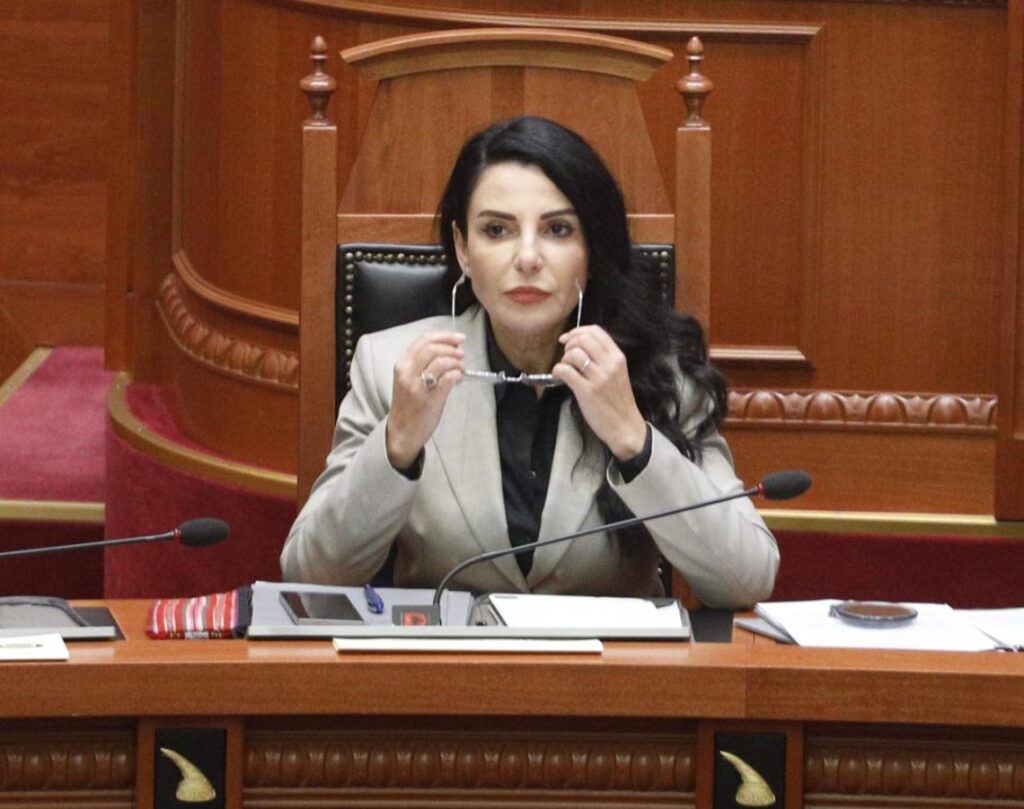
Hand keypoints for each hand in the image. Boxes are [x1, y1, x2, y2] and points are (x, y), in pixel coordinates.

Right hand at [386, 331, 464, 468]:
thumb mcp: (407, 378)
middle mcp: (408, 373)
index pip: (423, 340)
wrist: (402, 431)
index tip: (457, 338)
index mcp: (402, 365)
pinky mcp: (431, 399)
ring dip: (457, 362)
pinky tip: (458, 378)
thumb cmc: (408, 405)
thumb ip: (421, 363)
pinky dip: (457, 374)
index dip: (444, 336)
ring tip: (460, 368)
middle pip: (433, 348)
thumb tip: (447, 349)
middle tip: (461, 354)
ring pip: (442, 362)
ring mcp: (419, 387)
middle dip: (452, 348)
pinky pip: (448, 378)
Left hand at [553, 325, 646, 460]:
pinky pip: (566, 370)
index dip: (578, 331)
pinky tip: (560, 376)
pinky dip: (558, 370)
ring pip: (573, 353)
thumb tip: (579, 346)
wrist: (625, 426)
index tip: (568, 338)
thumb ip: (604, 358)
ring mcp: (599, 377)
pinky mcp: (587, 391)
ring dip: (564, 359)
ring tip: (566, 369)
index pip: (596, 331)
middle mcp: (610, 364)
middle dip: (569, 344)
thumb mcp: (617, 373)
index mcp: (618, 357)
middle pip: (583, 339)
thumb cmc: (618, 401)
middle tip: (566, 356)